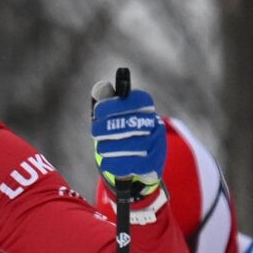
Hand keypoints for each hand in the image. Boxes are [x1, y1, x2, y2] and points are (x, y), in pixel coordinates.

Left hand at [91, 83, 165, 202]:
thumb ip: (105, 101)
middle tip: (94, 131)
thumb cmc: (120, 135)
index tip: (98, 110)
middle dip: (108, 127)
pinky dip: (117, 164)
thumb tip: (100, 86)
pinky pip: (134, 164)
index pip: (137, 100)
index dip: (116, 104)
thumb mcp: (111, 116)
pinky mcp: (154, 164)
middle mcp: (156, 124)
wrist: (137, 166)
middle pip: (132, 123)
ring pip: (133, 145)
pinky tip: (108, 162)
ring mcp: (157, 145)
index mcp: (146, 109)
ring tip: (102, 150)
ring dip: (110, 148)